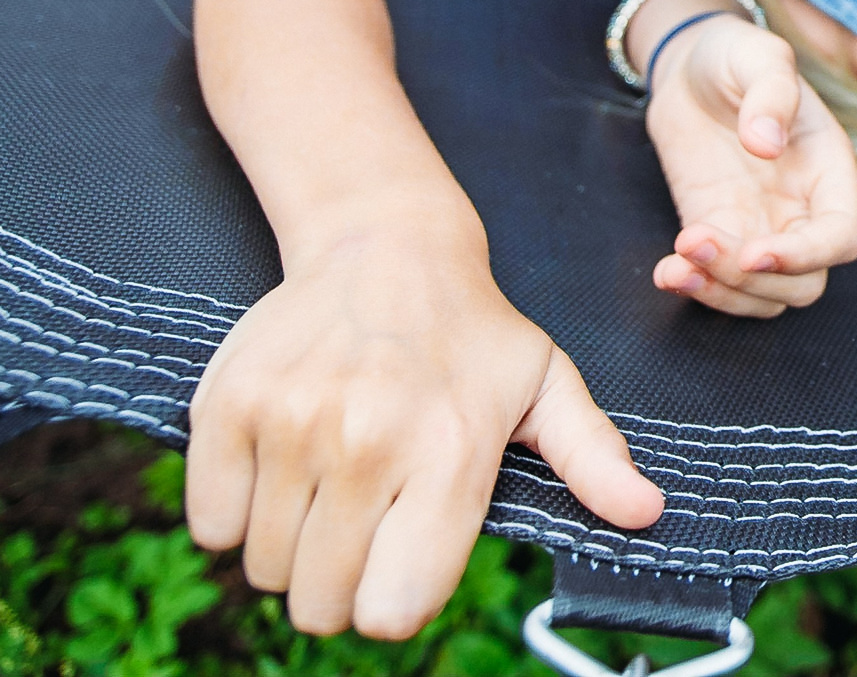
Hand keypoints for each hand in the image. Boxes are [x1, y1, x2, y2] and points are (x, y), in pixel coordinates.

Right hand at [187, 226, 663, 637]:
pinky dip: (237, 515)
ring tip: (329, 485)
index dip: (397, 603)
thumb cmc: (473, 334)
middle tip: (363, 523)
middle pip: (322, 604)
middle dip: (340, 586)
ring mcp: (293, 423)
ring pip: (265, 570)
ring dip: (291, 549)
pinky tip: (282, 468)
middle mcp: (369, 441)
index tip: (403, 566)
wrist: (385, 246)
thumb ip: (591, 458)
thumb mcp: (546, 385)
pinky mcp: (228, 407)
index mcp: (452, 453)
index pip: (396, 609)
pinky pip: (211, 526)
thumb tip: (645, 513)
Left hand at [646, 15, 856, 316]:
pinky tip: (666, 270)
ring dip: (721, 292)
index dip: (806, 255)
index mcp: (828, 171)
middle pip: (803, 282)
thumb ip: (771, 91)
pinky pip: (718, 281)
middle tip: (699, 242)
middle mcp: (802, 210)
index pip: (842, 237)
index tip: (753, 250)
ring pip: (763, 295)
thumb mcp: (757, 55)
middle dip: (752, 279)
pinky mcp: (717, 233)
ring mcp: (760, 227)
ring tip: (675, 264)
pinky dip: (694, 287)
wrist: (689, 66)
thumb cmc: (735, 55)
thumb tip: (766, 142)